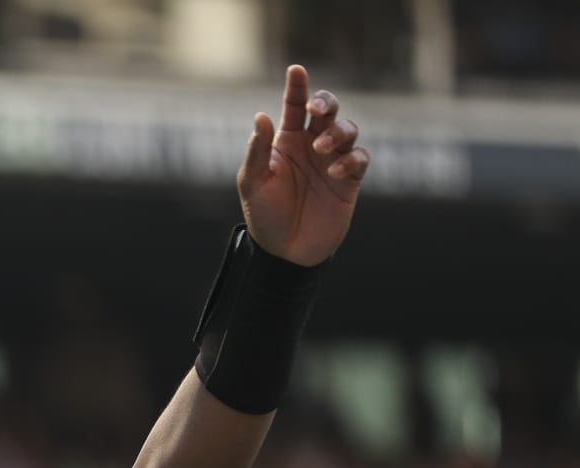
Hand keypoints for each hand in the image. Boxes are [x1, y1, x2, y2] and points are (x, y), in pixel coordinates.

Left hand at [237, 65, 368, 267]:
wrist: (285, 252)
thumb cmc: (264, 215)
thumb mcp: (253, 183)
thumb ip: (258, 151)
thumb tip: (261, 116)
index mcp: (286, 141)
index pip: (295, 106)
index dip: (297, 86)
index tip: (295, 70)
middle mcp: (311, 145)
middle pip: (327, 109)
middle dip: (326, 101)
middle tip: (317, 109)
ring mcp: (333, 160)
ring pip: (347, 129)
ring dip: (337, 132)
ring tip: (321, 149)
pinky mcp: (350, 180)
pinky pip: (360, 158)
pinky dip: (352, 159)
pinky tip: (335, 170)